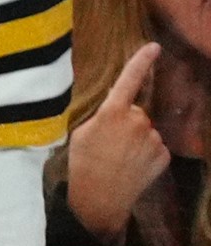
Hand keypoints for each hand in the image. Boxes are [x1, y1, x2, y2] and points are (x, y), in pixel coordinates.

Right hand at [67, 41, 169, 245]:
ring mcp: (154, 139)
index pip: (129, 80)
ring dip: (136, 138)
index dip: (141, 61)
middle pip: (135, 111)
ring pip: (146, 129)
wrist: (100, 198)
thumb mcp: (81, 131)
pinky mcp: (164, 155)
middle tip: (109, 141)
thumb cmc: (82, 162)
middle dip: (126, 120)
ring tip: (119, 157)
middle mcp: (138, 121)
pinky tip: (132, 165)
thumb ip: (101, 116)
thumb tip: (115, 110)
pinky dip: (146, 152)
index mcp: (113, 112)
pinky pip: (155, 146)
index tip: (154, 47)